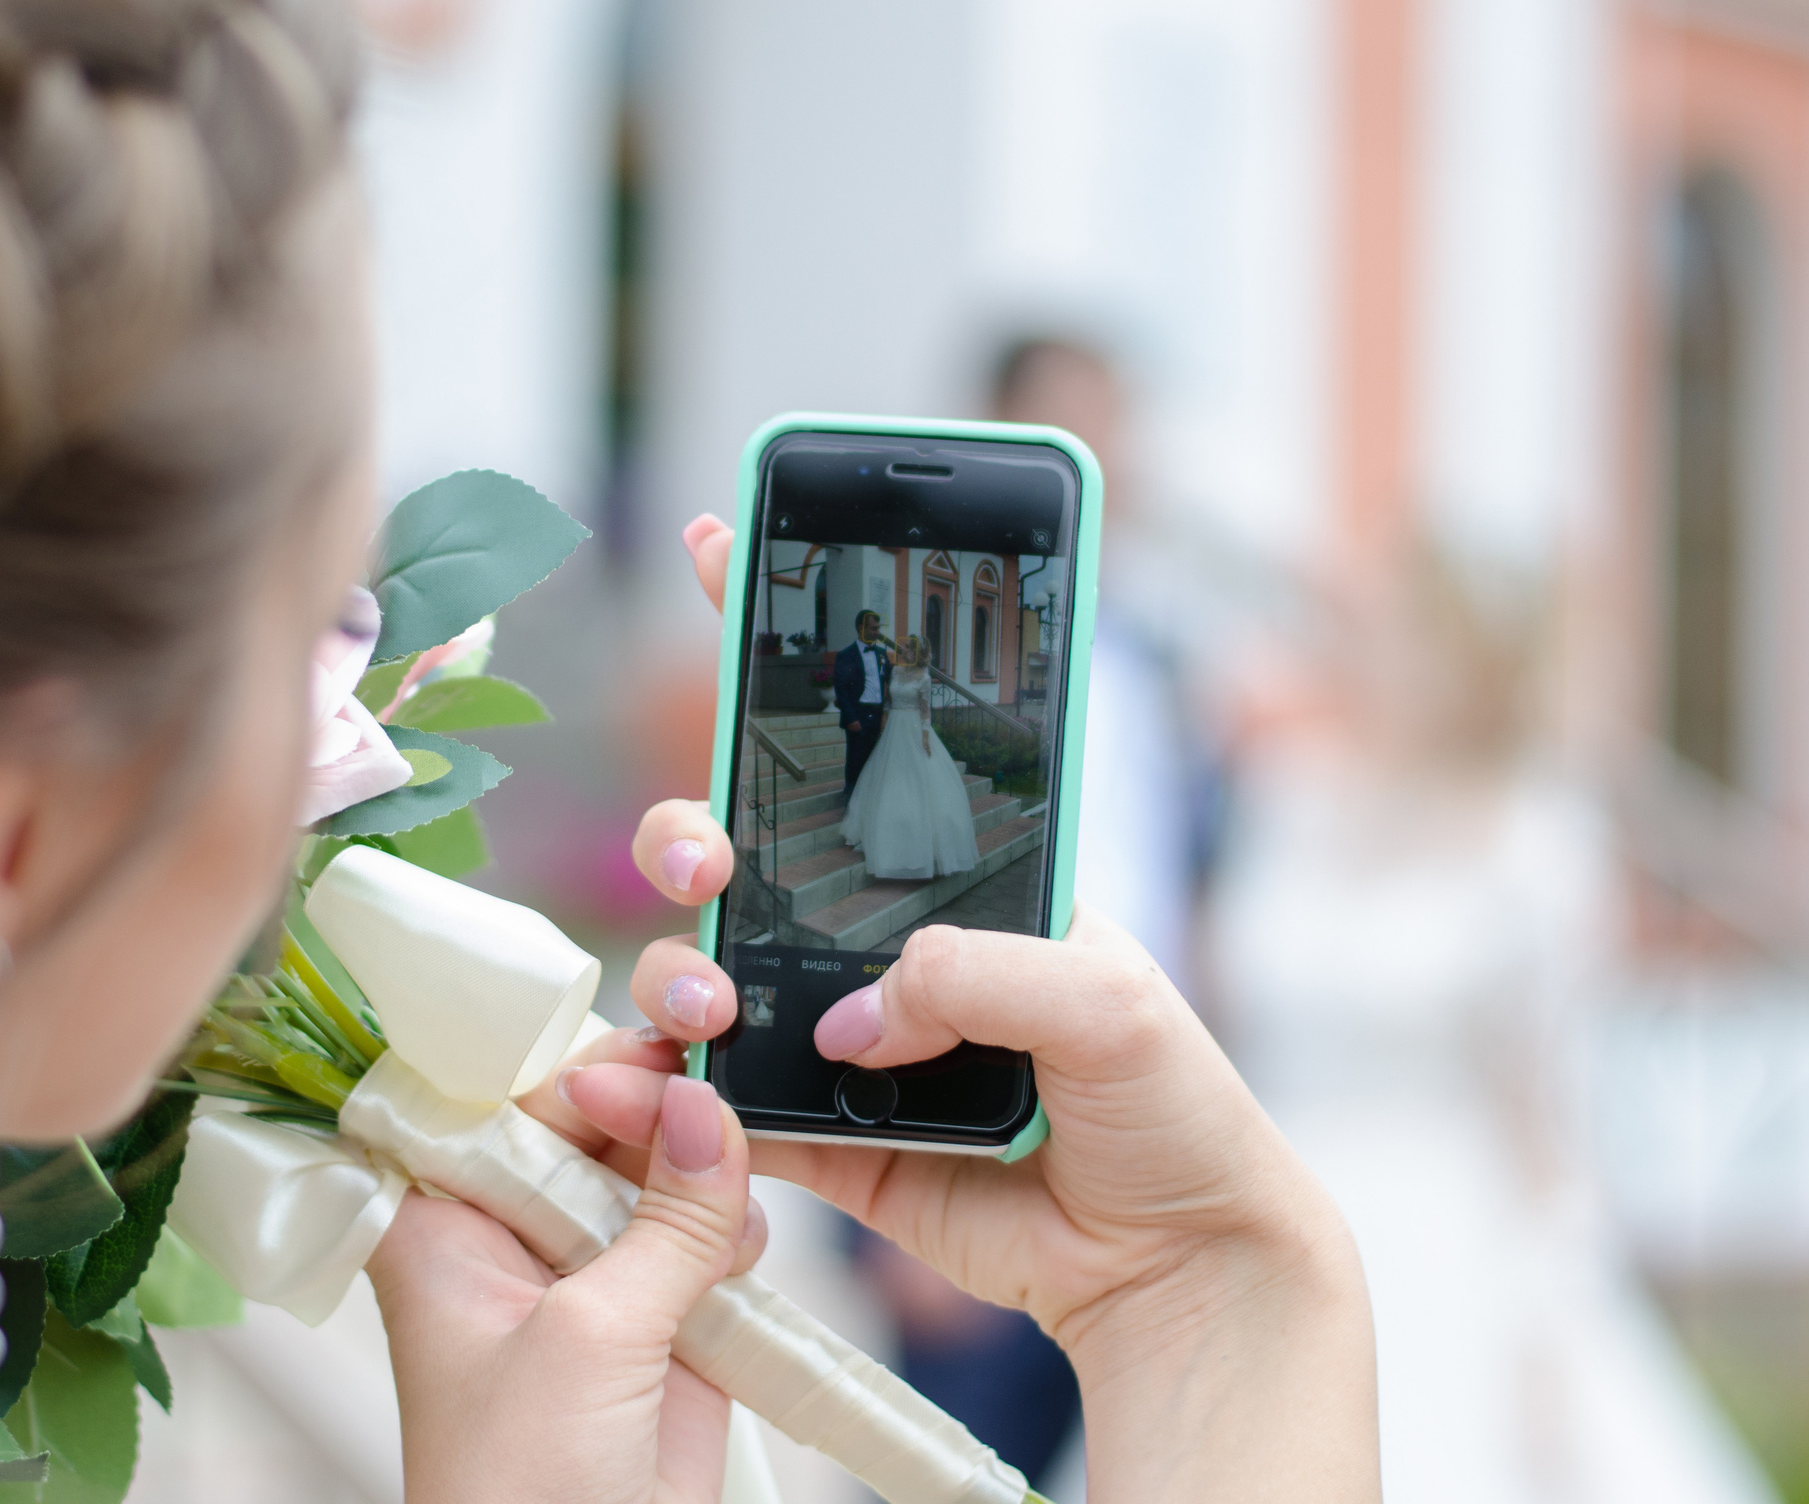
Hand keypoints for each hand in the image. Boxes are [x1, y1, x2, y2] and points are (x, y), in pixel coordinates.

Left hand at [367, 1022, 768, 1503]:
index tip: (655, 1034)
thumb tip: (707, 1110)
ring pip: (656, 1172)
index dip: (576, 1059)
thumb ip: (664, 1220)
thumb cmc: (519, 1500)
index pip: (504, 1095)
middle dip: (655, 1100)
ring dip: (703, 1164)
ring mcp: (588, 1280)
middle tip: (712, 1086)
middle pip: (588, 1121)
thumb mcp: (592, 1341)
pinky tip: (740, 1245)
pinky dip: (732, 1229)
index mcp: (445, 1225)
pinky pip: (703, 1239)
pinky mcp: (658, 1324)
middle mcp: (511, 1239)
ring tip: (728, 1183)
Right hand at [597, 517, 1380, 1503]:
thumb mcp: (1116, 1003)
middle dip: (693, 829)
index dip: (787, 637)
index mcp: (961, 870)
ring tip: (706, 1005)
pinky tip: (629, 1091)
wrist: (1179, 1266)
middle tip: (708, 857)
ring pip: (708, 965)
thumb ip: (985, 974)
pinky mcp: (820, 1135)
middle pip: (745, 844)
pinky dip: (663, 1093)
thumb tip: (853, 1010)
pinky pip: (718, 1100)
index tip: (722, 542)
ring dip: (674, 969)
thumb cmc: (1175, 1108)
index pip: (861, 734)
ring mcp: (840, 1031)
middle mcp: (884, 936)